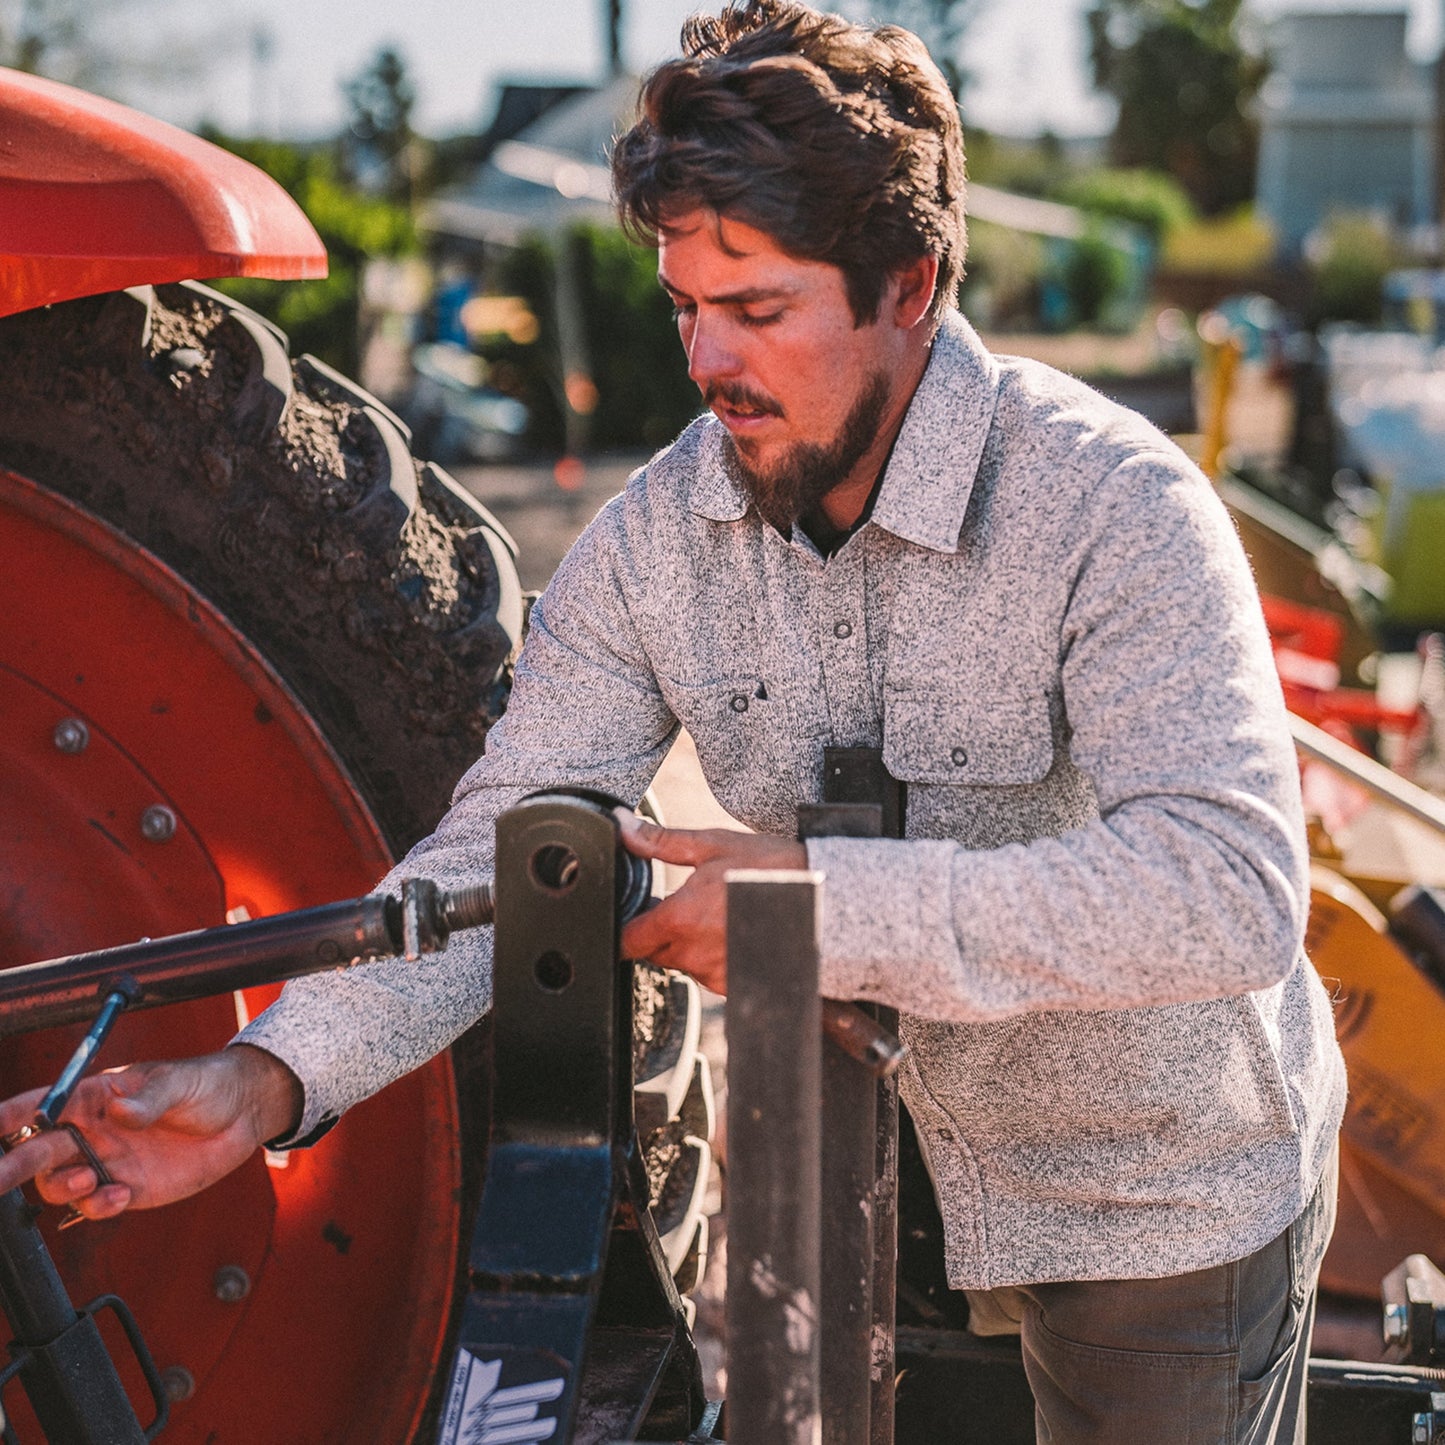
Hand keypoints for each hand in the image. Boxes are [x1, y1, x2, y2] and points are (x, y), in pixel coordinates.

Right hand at [0, 1045, 302, 1221]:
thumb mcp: (179, 1083)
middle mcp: (92, 1131)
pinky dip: (98, 1207)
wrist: (243, 1113)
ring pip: (58, 1184)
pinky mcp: (128, 1188)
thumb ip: (148, 1099)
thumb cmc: (207, 1084)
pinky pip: (96, 1206)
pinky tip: (120, 1196)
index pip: (41, 1105)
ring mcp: (108, 1161)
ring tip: (91, 1179)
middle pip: (36, 1151)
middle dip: (11, 1165)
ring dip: (62, 1187)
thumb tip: (119, 1112)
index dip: (9, 1116)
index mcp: (95, 1097)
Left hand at [616, 809, 806, 992]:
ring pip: (685, 964)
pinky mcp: (738, 984)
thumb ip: (662, 842)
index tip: (641, 913)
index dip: (629, 927)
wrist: (828, 899)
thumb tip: (625, 828)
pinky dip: (717, 957)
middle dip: (663, 932)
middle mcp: (695, 954)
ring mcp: (718, 974)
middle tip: (690, 905)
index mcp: (681, 919)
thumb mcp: (715, 845)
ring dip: (691, 945)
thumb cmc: (774, 868)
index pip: (629, 940)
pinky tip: (738, 933)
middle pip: (656, 953)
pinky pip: (713, 974)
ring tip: (721, 916)